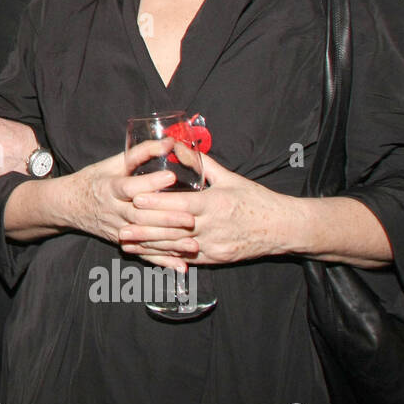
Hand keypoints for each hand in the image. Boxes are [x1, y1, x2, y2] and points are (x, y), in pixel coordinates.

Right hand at [50, 138, 193, 264]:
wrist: (68, 204)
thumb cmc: (94, 179)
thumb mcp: (113, 163)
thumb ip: (141, 152)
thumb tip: (168, 141)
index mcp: (108, 187)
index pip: (129, 186)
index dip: (149, 182)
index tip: (171, 176)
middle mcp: (112, 210)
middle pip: (139, 216)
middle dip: (166, 218)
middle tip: (190, 218)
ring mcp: (116, 229)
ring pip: (143, 238)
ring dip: (169, 243)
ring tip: (193, 244)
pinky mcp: (121, 242)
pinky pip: (143, 253)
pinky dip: (162, 262)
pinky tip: (180, 266)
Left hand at [121, 150, 293, 269]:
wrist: (283, 228)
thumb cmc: (256, 199)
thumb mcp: (230, 178)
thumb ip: (200, 162)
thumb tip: (176, 144)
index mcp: (215, 204)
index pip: (180, 205)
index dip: (157, 203)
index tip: (135, 199)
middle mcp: (212, 227)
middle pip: (172, 229)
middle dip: (144, 229)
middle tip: (120, 226)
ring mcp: (213, 246)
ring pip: (175, 247)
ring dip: (149, 246)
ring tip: (126, 243)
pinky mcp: (215, 259)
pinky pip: (185, 259)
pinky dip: (165, 257)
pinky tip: (147, 255)